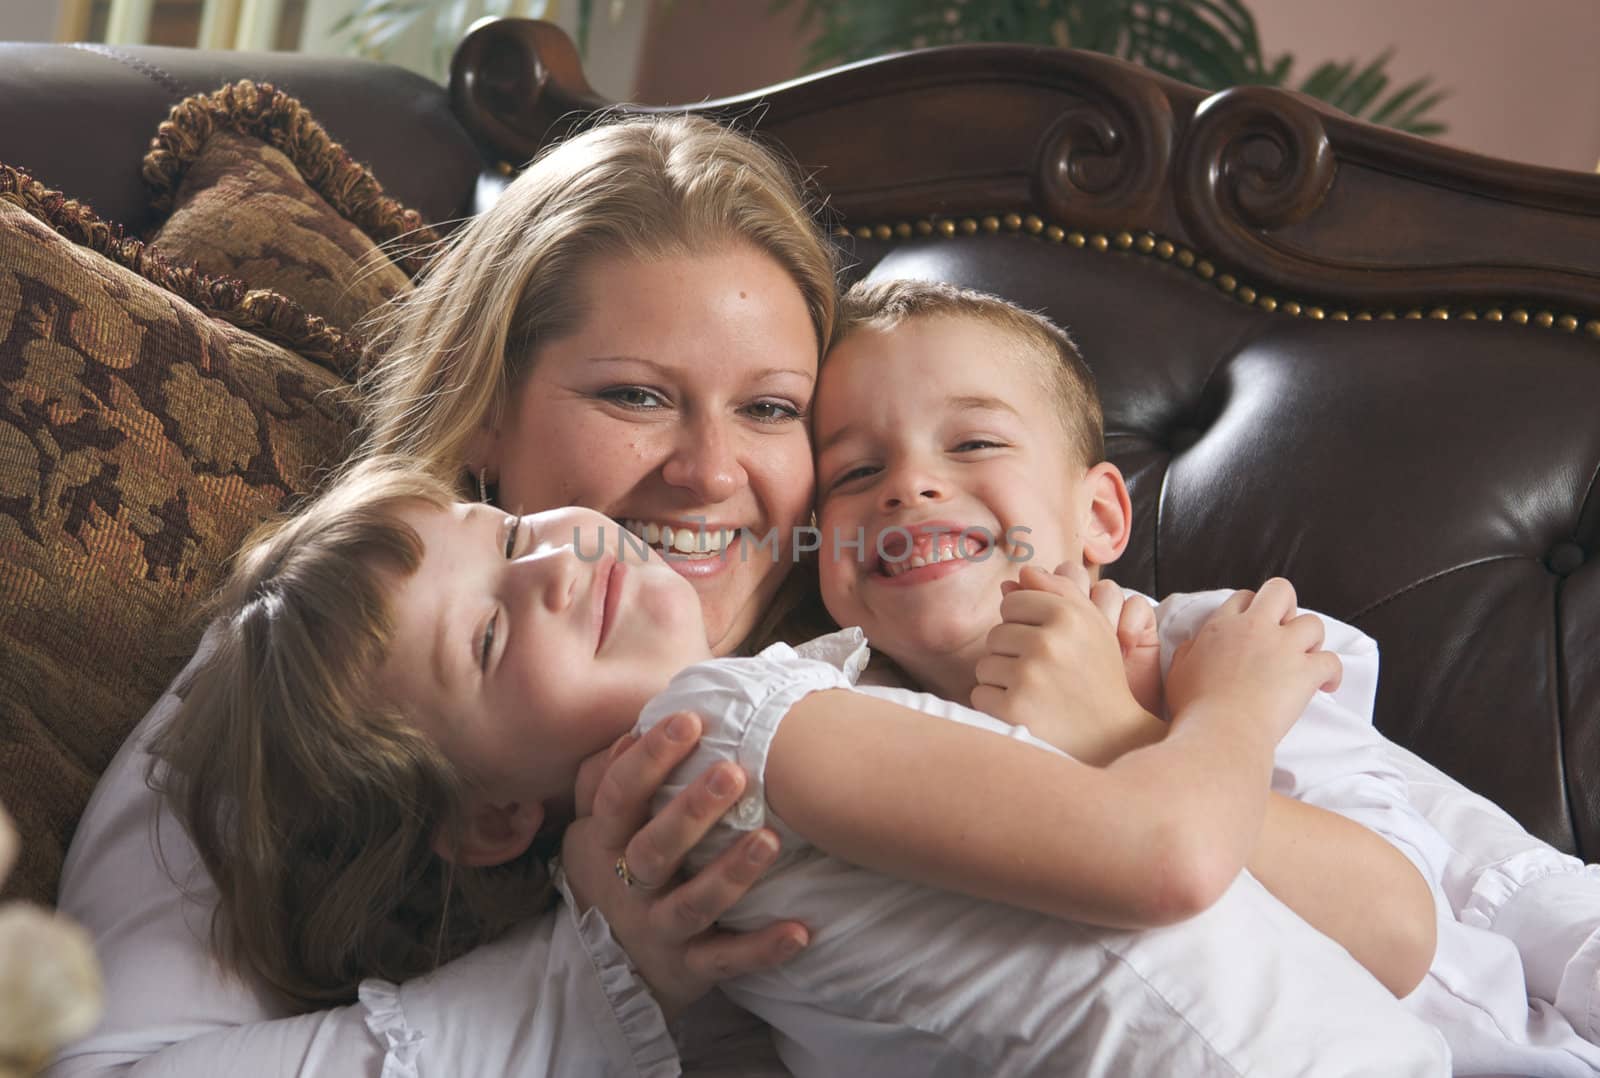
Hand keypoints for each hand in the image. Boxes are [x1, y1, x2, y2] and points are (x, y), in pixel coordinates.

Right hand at [561, 712, 808, 1021]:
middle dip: (691, 811)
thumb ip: (606, 779)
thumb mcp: (596, 826)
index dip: (648, 759)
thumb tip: (630, 731)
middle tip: (733, 773)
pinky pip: (726, 961)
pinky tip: (800, 931)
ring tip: (769, 839)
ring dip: (731, 874)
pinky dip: (762, 949)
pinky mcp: (689, 968)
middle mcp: (630, 887)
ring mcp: (659, 929)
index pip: (619, 796)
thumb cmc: (617, 868)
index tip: (689, 720)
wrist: (611, 963)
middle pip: (654, 850)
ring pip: (693, 906)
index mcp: (606, 842)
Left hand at [972, 564, 1161, 764]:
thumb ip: (1060, 591)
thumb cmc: (1097, 677)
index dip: (1025, 624)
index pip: (1013, 602)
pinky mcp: (1014, 709)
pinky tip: (1025, 712)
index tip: (1047, 645)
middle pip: (996, 633)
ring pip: (984, 664)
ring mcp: (1030, 676)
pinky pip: (980, 694)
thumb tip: (1021, 572)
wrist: (1113, 738)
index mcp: (1067, 615)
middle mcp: (1048, 642)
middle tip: (1045, 675)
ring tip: (1036, 694)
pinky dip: (996, 706)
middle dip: (1013, 654)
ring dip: (1003, 681)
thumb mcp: (1092, 626)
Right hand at [1165, 579, 1341, 744]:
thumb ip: (1187, 651)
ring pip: (1313, 623)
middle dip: (1287, 606)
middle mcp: (1255, 628)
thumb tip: (1195, 644)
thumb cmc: (1195, 710)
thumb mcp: (1177, 673)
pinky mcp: (1306, 672)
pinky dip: (1332, 674)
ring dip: (1312, 640)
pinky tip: (1325, 685)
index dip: (1252, 608)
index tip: (1254, 626)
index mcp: (1222, 627)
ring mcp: (1283, 648)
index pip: (1243, 597)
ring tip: (1304, 659)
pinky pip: (1332, 661)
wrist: (1220, 734)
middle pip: (1280, 591)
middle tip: (1284, 630)